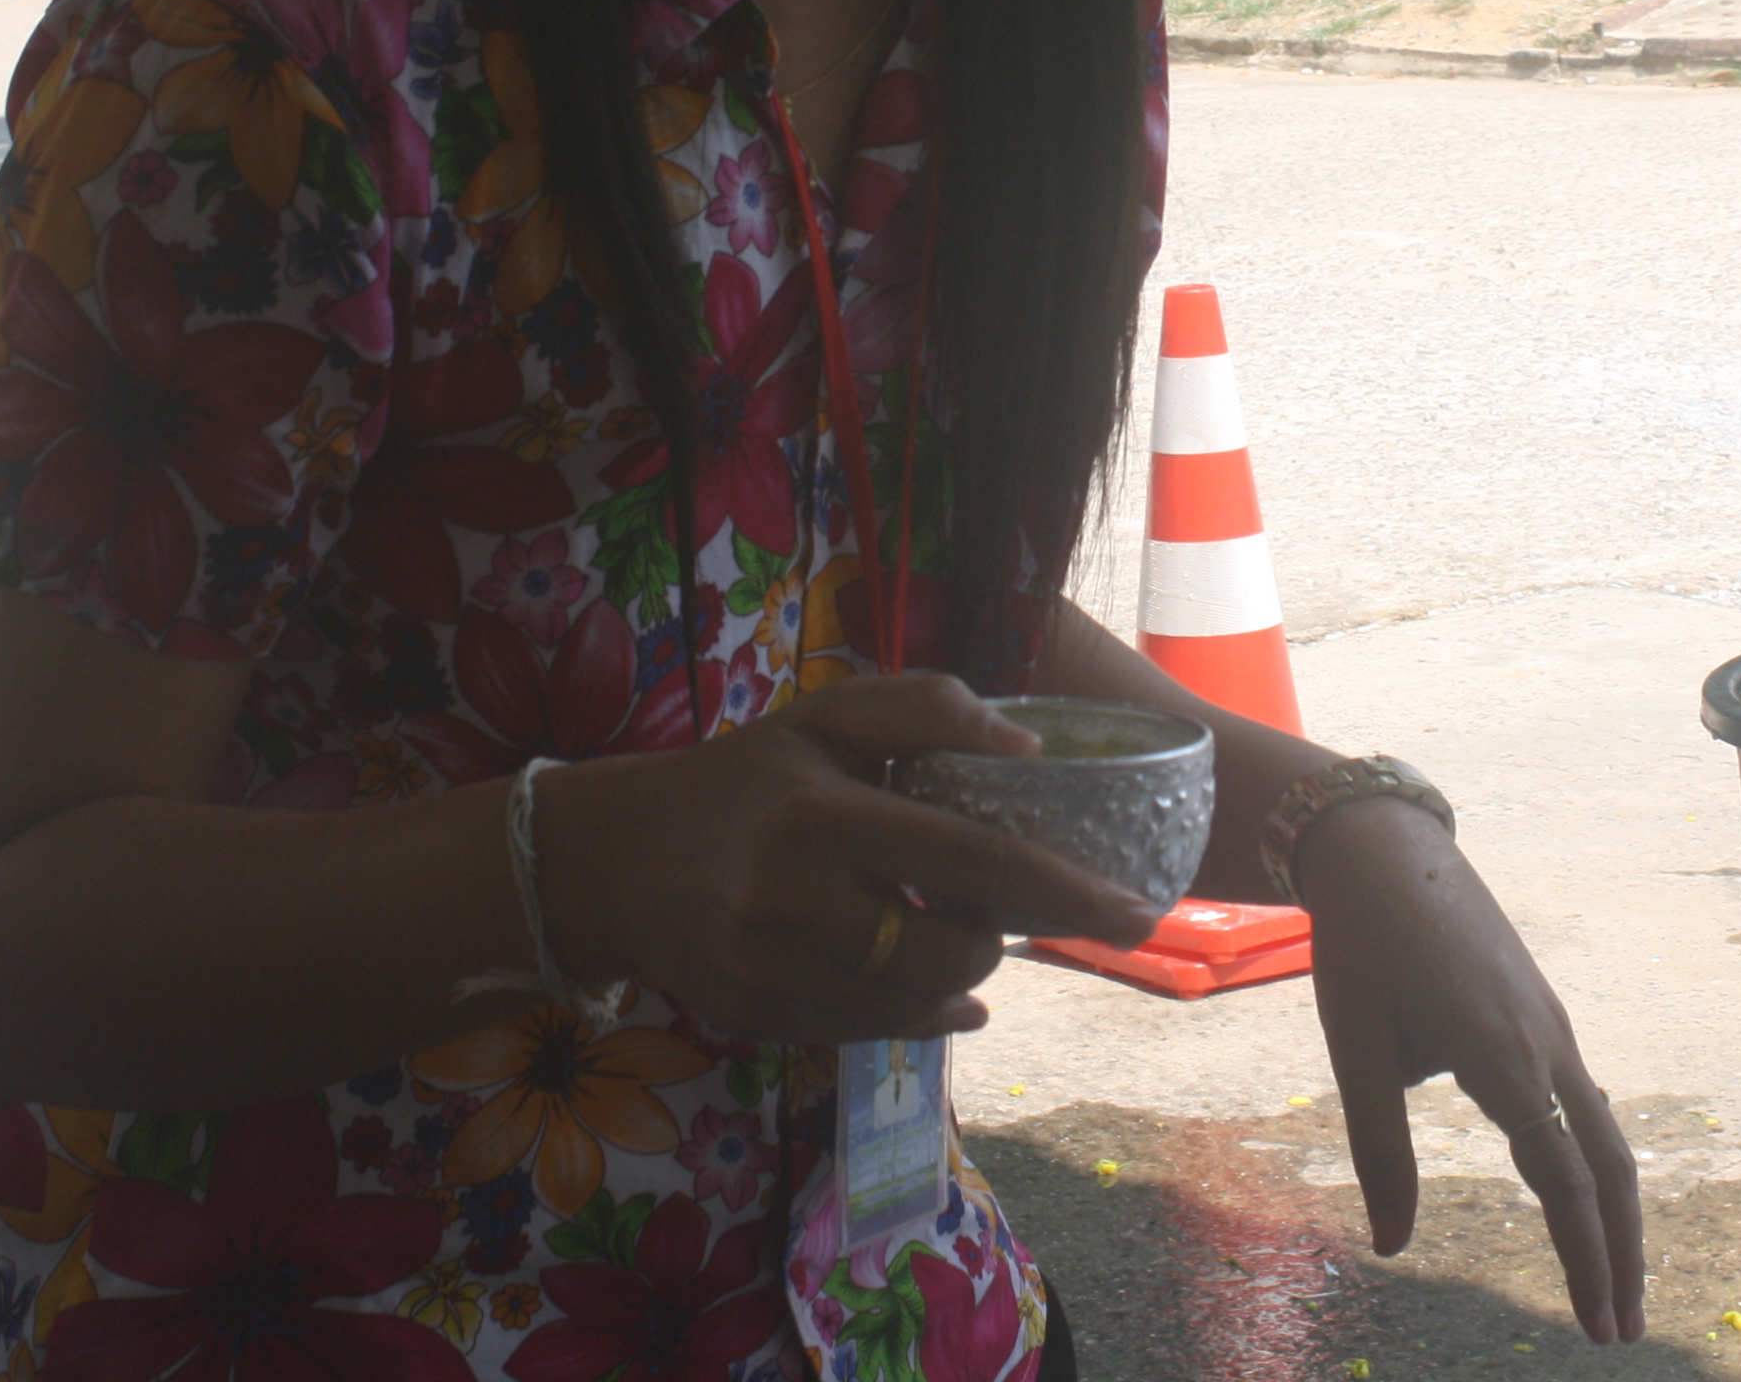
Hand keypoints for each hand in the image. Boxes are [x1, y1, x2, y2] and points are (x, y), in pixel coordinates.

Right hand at [538, 675, 1157, 1046]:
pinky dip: (920, 1013)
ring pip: (914, 1000)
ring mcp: (771, 969)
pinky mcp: (756, 1018)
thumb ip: (924, 707)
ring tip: (962, 937)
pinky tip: (941, 991)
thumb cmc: (737, 779)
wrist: (602, 863)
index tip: (1138, 913)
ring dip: (962, 974)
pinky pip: (870, 1032)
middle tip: (998, 908)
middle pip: (951, 945)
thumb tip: (1029, 746)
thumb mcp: (820, 718)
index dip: (1064, 888)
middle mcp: (793, 898)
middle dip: (999, 934)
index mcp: (822, 813)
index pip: (972, 857)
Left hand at [1293, 799, 1646, 1344]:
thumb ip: (1379, 1149)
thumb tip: (1390, 1245)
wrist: (1386, 849)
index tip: (1599, 1326)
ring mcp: (1551, 1026)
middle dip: (1622, 1253)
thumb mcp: (1357, 1050)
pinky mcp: (1540, 1014)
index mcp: (1504, 1058)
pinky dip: (1595, 1161)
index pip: (1566, 1181)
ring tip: (1612, 1281)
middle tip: (1621, 1332)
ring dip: (1614, 1212)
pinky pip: (1584, 1100)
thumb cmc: (1364, 948)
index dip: (1586, 1259)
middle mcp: (1546, 1044)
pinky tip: (1580, 1193)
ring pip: (1606, 1133)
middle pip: (1610, 1166)